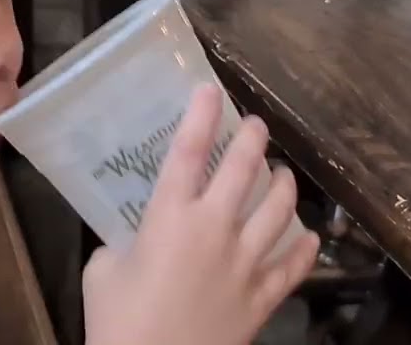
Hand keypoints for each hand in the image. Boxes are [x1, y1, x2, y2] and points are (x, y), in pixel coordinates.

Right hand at [82, 85, 320, 344]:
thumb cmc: (118, 322)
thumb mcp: (102, 271)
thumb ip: (120, 244)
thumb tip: (130, 241)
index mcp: (169, 216)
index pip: (189, 150)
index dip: (201, 114)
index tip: (210, 89)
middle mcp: (214, 228)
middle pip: (243, 169)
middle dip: (253, 139)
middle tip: (256, 125)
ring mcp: (244, 262)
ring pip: (279, 209)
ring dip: (284, 185)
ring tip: (282, 174)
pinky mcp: (262, 296)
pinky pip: (293, 265)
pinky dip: (304, 247)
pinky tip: (307, 236)